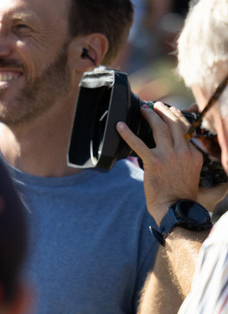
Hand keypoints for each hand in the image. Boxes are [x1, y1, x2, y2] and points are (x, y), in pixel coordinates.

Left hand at [117, 102, 204, 222]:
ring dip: (150, 115)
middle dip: (164, 111)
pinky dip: (127, 133)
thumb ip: (188, 159)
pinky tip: (119, 126)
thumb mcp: (192, 172)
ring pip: (159, 127)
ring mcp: (169, 156)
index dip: (176, 118)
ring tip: (143, 109)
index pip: (185, 130)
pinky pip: (138, 143)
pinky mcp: (153, 162)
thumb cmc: (181, 194)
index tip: (169, 112)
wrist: (176, 209)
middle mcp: (184, 152)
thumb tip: (180, 151)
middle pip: (174, 123)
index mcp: (194, 155)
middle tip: (156, 105)